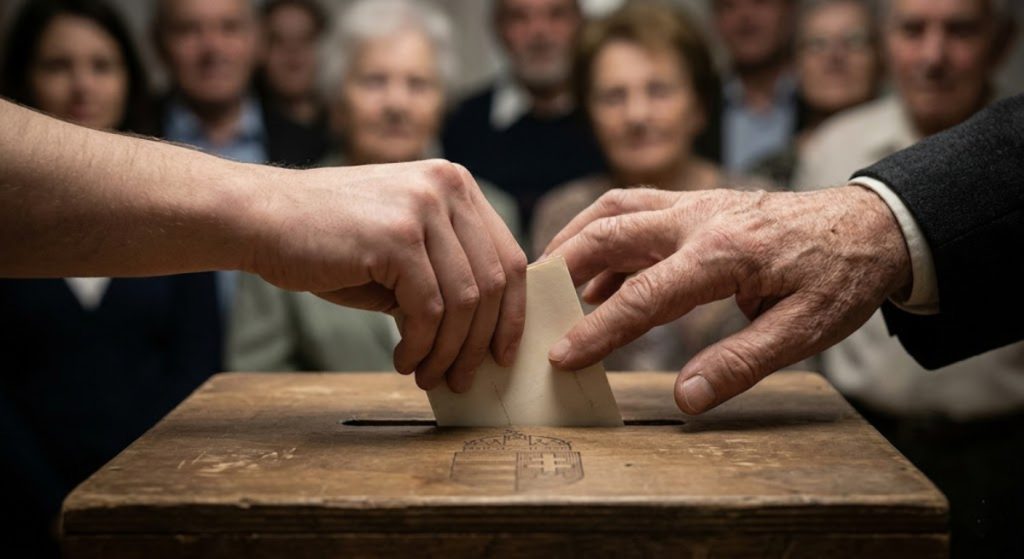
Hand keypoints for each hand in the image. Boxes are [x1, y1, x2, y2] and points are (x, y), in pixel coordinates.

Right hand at [243, 160, 526, 392]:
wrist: (261, 219)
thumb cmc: (329, 241)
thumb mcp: (402, 249)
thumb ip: (444, 274)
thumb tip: (482, 335)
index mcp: (456, 185)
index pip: (507, 256)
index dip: (511, 312)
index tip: (502, 353)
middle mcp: (447, 187)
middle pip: (494, 281)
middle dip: (481, 341)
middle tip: (463, 378)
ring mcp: (423, 207)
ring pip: (465, 301)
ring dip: (448, 351)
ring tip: (427, 376)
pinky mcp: (396, 237)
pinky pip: (430, 309)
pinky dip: (421, 345)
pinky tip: (403, 360)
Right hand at [542, 186, 911, 413]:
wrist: (872, 225)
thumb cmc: (840, 278)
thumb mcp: (804, 332)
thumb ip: (741, 363)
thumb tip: (685, 397)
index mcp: (723, 254)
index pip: (642, 295)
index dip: (597, 330)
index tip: (559, 355)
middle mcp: (698, 219)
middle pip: (610, 233)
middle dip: (562, 267)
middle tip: (532, 305)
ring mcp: (696, 204)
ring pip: (615, 208)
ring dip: (575, 239)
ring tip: (550, 279)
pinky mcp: (698, 203)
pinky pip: (635, 209)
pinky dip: (604, 236)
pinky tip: (599, 275)